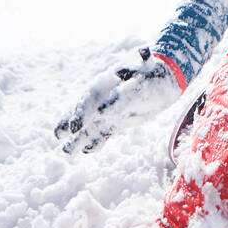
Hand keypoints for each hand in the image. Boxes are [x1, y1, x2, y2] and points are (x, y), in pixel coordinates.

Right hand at [54, 47, 179, 154]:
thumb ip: (121, 98)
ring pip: (90, 125)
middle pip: (83, 111)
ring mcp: (110, 109)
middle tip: (58, 137)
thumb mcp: (140, 85)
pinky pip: (103, 132)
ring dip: (79, 137)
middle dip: (70, 124)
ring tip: (66, 151)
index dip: (79, 114)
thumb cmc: (154, 75)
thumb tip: (101, 112)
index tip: (74, 129)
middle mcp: (104, 97)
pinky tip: (86, 150)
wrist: (169, 76)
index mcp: (107, 84)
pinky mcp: (118, 120)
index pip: (88, 100)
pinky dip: (95, 141)